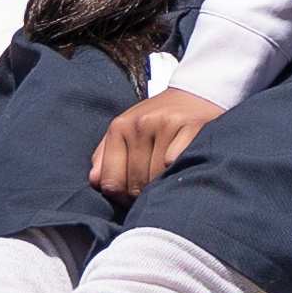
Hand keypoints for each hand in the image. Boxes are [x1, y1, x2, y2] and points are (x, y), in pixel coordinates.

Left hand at [89, 88, 222, 198]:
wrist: (195, 94)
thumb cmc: (157, 120)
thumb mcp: (126, 131)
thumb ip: (105, 157)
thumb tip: (96, 181)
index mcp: (119, 126)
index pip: (111, 183)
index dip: (122, 198)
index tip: (132, 196)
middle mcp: (141, 123)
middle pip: (135, 184)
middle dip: (144, 194)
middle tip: (154, 188)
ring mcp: (166, 123)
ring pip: (156, 177)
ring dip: (163, 185)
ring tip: (169, 177)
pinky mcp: (191, 126)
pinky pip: (176, 164)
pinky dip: (179, 171)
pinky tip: (182, 166)